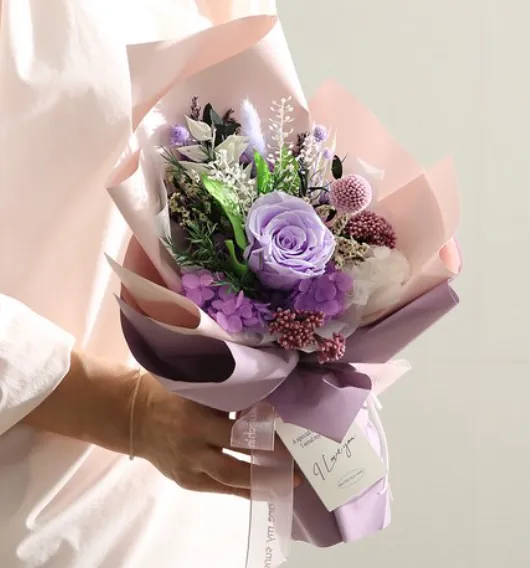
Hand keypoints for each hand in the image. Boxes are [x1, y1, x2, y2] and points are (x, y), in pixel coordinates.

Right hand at [135, 374, 298, 498]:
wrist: (135, 416)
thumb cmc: (169, 394)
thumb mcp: (196, 389)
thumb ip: (225, 397)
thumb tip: (261, 402)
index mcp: (196, 421)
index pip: (237, 433)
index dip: (263, 435)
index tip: (285, 428)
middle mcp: (192, 449)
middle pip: (236, 465)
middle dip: (267, 467)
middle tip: (295, 467)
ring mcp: (188, 468)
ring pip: (229, 482)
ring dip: (259, 484)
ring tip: (286, 483)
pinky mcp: (186, 481)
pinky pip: (219, 488)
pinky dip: (242, 489)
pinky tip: (263, 489)